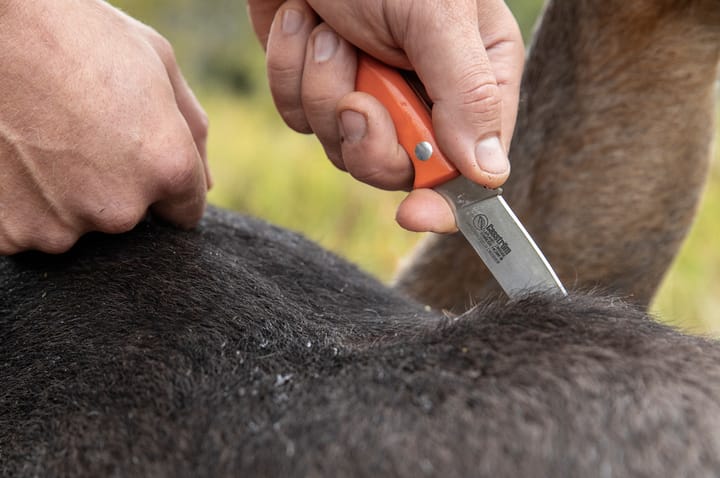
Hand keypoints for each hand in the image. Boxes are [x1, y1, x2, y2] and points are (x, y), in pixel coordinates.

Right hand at [0, 0, 209, 253]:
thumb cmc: (78, 36)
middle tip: (82, 134)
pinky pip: (29, 232)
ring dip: (67, 197)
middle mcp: (120, 210)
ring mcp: (61, 228)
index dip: (162, 181)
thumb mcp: (158, 65)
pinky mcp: (10, 236)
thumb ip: (192, 133)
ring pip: (78, 226)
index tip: (134, 152)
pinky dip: (24, 206)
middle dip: (116, 186)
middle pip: (130, 219)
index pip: (184, 211)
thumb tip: (205, 186)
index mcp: (167, 168)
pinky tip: (16, 160)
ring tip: (44, 141)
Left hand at [247, 0, 523, 232]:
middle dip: (369, 137)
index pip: (471, 167)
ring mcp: (368, 92)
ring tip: (328, 29)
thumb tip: (489, 174)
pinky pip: (300, 118)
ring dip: (324, 89)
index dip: (445, 200)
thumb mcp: (437, 15)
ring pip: (341, 147)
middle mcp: (423, 95)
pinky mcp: (318, 85)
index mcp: (472, 79)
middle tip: (358, 94)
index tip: (416, 214)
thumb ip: (468, 94)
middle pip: (399, 170)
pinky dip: (292, 74)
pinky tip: (301, 23)